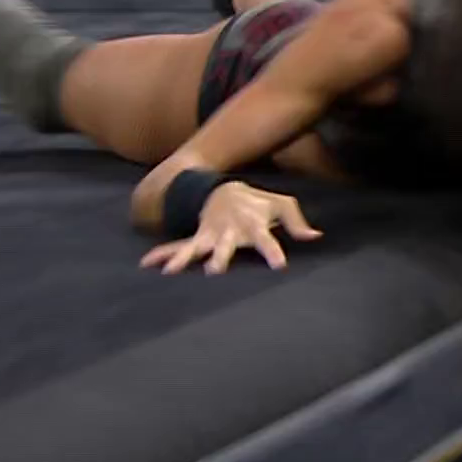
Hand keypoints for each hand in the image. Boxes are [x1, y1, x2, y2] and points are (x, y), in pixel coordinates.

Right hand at [139, 180, 322, 275]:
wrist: (225, 189)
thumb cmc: (258, 203)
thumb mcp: (281, 205)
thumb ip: (296, 221)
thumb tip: (315, 236)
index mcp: (253, 224)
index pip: (267, 239)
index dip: (273, 252)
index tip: (279, 265)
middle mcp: (229, 231)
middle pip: (225, 247)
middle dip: (220, 258)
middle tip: (213, 271)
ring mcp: (210, 235)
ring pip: (196, 248)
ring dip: (183, 259)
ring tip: (171, 272)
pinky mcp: (197, 238)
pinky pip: (177, 246)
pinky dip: (162, 254)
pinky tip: (147, 264)